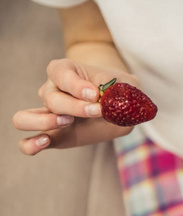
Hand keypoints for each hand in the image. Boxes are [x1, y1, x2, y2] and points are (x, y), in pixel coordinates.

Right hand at [12, 58, 137, 154]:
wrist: (119, 104)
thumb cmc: (119, 90)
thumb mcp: (125, 86)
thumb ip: (120, 92)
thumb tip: (111, 105)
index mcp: (66, 71)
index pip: (61, 74)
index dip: (76, 85)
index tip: (95, 94)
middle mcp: (51, 90)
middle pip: (50, 98)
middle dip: (75, 107)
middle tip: (97, 111)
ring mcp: (48, 114)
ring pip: (24, 117)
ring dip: (45, 122)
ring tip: (68, 122)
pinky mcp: (53, 135)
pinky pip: (26, 142)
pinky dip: (31, 144)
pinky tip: (45, 142)